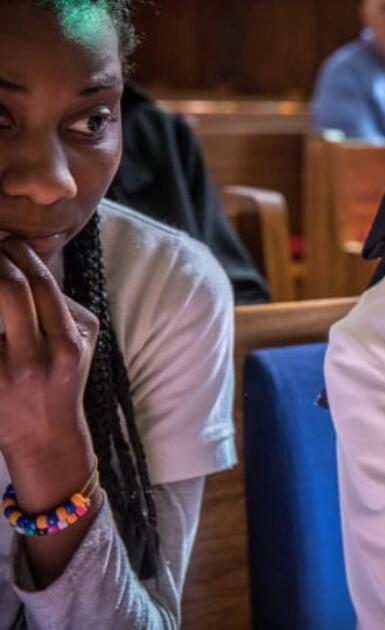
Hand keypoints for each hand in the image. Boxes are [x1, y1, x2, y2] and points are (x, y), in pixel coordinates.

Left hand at [0, 237, 97, 483]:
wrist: (43, 439)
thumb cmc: (62, 381)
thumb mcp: (82, 343)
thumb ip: (65, 305)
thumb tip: (34, 263)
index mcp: (67, 345)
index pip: (44, 286)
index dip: (22, 254)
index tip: (10, 240)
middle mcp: (35, 359)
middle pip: (12, 292)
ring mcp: (3, 374)